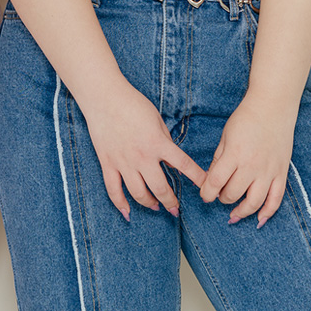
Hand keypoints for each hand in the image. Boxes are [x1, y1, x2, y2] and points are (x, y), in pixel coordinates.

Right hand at [83, 79, 205, 216]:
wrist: (104, 97)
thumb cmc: (132, 103)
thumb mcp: (156, 119)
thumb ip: (164, 140)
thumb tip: (168, 157)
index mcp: (157, 143)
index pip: (183, 165)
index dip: (197, 178)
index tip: (206, 187)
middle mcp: (142, 156)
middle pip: (160, 188)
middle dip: (170, 201)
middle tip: (175, 208)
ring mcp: (123, 162)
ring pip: (138, 193)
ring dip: (150, 203)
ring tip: (156, 206)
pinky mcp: (108, 163)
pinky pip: (113, 190)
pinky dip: (120, 204)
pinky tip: (128, 212)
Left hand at [200, 98, 295, 226]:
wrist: (273, 107)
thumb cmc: (246, 118)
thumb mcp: (225, 136)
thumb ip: (219, 159)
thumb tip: (212, 179)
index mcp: (234, 154)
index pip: (216, 182)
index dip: (207, 193)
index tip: (205, 195)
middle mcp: (251, 166)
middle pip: (233, 194)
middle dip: (222, 198)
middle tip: (219, 195)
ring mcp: (268, 171)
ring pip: (254, 202)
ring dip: (241, 211)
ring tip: (234, 214)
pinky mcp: (282, 173)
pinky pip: (276, 200)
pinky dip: (267, 213)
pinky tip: (258, 220)